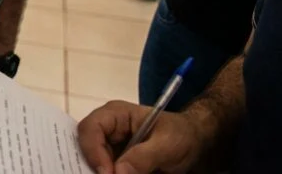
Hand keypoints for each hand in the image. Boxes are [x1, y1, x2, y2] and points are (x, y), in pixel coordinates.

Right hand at [77, 101, 205, 173]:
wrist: (195, 143)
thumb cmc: (182, 136)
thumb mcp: (168, 145)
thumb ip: (144, 156)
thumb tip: (118, 173)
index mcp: (116, 114)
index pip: (91, 128)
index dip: (93, 150)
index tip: (106, 173)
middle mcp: (108, 129)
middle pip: (85, 147)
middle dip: (93, 166)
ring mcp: (111, 146)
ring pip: (93, 163)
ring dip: (101, 172)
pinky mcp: (117, 162)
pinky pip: (106, 170)